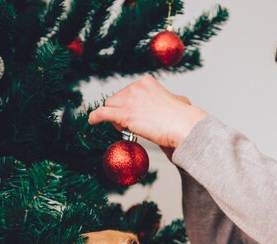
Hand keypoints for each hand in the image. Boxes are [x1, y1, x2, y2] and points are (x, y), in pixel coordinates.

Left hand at [88, 75, 207, 149]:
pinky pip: (102, 113)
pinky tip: (92, 121)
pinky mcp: (124, 114)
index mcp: (146, 82)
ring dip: (114, 116)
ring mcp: (129, 100)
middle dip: (122, 110)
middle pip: (117, 98)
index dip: (130, 104)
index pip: (128, 91)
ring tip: (124, 127)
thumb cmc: (184, 117)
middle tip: (132, 123)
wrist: (183, 125)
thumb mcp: (179, 101)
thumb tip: (176, 100)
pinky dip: (95, 117)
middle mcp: (135, 87)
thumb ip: (172, 99)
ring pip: (110, 106)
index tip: (137, 114)